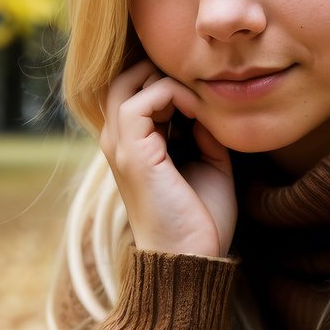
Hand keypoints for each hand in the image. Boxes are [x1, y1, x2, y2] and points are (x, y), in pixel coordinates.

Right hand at [97, 60, 236, 258]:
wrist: (192, 258)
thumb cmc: (200, 220)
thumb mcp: (209, 164)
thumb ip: (204, 132)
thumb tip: (205, 105)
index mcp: (135, 146)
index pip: (136, 90)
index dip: (171, 82)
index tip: (205, 98)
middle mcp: (120, 143)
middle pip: (123, 79)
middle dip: (161, 71)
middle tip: (198, 88)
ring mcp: (120, 147)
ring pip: (125, 82)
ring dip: (166, 80)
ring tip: (198, 101)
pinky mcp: (131, 153)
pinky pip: (140, 100)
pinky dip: (170, 93)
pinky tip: (196, 110)